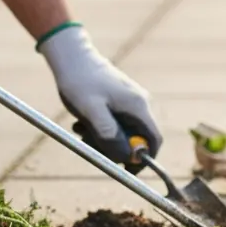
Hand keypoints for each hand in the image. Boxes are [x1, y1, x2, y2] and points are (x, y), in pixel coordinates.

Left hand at [38, 24, 161, 170]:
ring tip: (82, 131)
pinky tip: (82, 122)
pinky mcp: (119, 100)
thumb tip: (127, 157)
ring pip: (124, 132)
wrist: (70, 56)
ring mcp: (130, 101)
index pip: (154, 140)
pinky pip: (115, 122)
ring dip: (104, 139)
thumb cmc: (79, 82)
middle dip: (117, 148)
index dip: (144, 159)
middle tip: (93, 148)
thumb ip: (109, 135)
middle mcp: (139, 104)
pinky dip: (101, 128)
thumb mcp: (91, 112)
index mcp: (138, 107)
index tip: (125, 170)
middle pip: (138, 138)